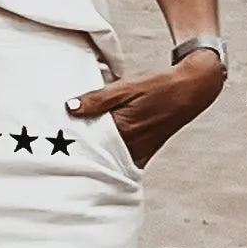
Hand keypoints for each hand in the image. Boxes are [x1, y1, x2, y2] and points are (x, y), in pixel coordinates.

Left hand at [67, 53, 224, 166]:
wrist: (192, 90)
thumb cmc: (159, 86)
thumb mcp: (127, 87)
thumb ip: (97, 99)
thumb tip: (70, 107)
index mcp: (125, 130)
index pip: (90, 145)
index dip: (72, 145)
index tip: (54, 144)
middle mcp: (133, 146)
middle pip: (98, 157)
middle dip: (80, 154)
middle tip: (58, 152)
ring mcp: (140, 152)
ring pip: (109, 161)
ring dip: (94, 157)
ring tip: (73, 152)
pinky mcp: (145, 152)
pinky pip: (122, 161)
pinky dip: (109, 159)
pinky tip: (96, 153)